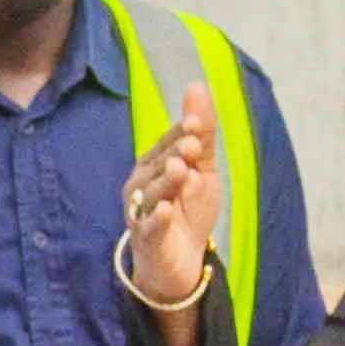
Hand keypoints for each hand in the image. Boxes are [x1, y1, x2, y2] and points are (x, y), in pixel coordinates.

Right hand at [119, 86, 221, 345]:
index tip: (197, 124)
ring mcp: (141, 212)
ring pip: (151, 194)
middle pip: (157, 165)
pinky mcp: (146, 240)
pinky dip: (156, 219)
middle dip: (175, 154)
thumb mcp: (203, 169)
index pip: (167, 143)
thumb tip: (196, 84)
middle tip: (193, 146)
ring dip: (166, 182)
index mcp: (155, 163)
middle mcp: (142, 184)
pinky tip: (165, 210)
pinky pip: (149, 227)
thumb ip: (202, 132)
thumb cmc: (187, 209)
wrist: (181, 260)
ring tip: (181, 172)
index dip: (181, 133)